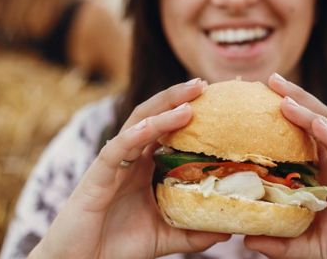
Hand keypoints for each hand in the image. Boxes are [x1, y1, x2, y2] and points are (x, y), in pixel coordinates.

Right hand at [30, 78, 229, 258]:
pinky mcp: (96, 176)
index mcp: (145, 166)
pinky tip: (151, 126)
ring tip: (190, 96)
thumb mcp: (165, 236)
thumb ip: (194, 232)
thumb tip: (230, 228)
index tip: (216, 99)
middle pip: (154, 116)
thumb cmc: (117, 245)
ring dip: (163, 108)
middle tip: (203, 83)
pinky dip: (134, 135)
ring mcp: (112, 164)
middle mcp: (130, 158)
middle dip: (177, 97)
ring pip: (138, 124)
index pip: (168, 129)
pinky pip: (115, 150)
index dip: (188, 111)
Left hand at [244, 74, 326, 258]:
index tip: (253, 102)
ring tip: (284, 93)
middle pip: (314, 121)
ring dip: (307, 108)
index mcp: (325, 173)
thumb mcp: (312, 245)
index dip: (280, 119)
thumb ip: (283, 241)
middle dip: (293, 98)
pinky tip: (316, 123)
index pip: (300, 137)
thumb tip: (247, 237)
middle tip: (269, 79)